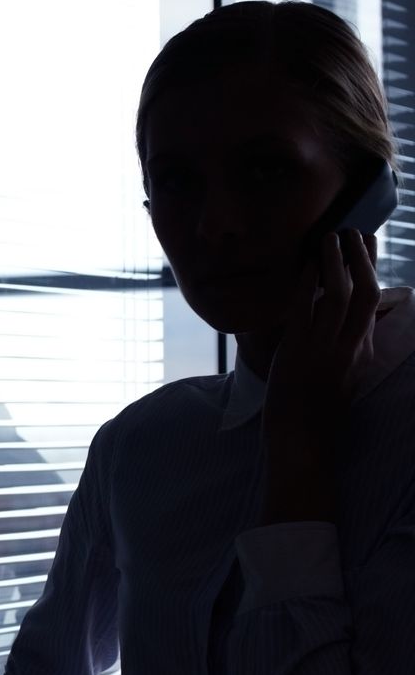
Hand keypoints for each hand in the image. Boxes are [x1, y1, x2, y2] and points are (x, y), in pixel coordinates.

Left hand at [263, 230, 379, 522]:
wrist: (303, 442)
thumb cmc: (316, 414)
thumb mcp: (343, 379)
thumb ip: (347, 350)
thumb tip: (348, 327)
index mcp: (363, 352)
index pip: (374, 305)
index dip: (372, 273)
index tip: (368, 249)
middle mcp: (351, 346)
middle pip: (367, 293)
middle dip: (363, 259)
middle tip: (356, 232)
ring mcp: (327, 348)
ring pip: (341, 295)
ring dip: (337, 262)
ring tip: (332, 236)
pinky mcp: (300, 352)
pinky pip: (306, 309)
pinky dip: (308, 283)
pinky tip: (305, 265)